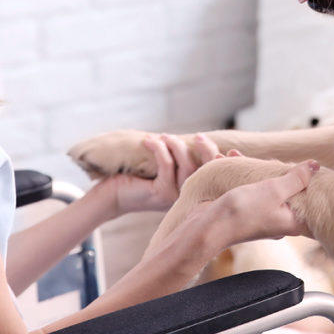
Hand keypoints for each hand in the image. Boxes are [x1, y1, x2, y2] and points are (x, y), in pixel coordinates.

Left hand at [106, 134, 224, 214]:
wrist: (111, 195)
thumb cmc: (137, 178)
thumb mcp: (165, 167)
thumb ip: (181, 159)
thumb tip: (199, 138)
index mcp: (192, 192)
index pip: (214, 176)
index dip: (222, 161)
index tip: (219, 145)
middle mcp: (188, 197)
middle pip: (207, 170)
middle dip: (207, 150)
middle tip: (199, 136)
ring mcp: (175, 197)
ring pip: (187, 166)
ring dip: (176, 145)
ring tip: (164, 136)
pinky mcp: (161, 193)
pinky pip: (167, 165)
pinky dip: (159, 148)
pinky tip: (148, 141)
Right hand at [171, 158, 316, 253]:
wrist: (207, 228)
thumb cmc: (242, 213)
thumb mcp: (274, 191)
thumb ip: (296, 178)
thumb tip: (315, 166)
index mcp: (292, 221)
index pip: (312, 202)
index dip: (313, 184)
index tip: (311, 168)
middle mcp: (279, 220)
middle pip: (288, 190)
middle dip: (276, 169)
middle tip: (269, 160)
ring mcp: (261, 214)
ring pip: (264, 185)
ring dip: (251, 168)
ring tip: (236, 154)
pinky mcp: (245, 209)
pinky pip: (248, 187)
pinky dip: (239, 173)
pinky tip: (227, 159)